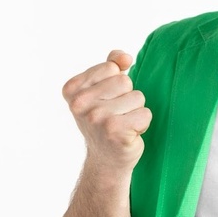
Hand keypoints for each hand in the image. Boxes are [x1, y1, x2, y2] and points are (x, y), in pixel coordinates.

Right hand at [62, 49, 151, 171]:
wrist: (106, 159)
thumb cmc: (106, 119)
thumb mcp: (102, 88)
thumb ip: (112, 64)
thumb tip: (125, 57)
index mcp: (72, 89)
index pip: (111, 67)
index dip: (115, 85)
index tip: (104, 102)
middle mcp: (80, 103)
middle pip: (125, 81)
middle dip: (127, 98)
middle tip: (115, 116)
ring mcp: (96, 118)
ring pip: (137, 97)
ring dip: (135, 112)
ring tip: (122, 125)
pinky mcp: (115, 131)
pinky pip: (145, 114)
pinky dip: (142, 125)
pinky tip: (128, 135)